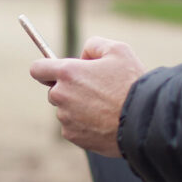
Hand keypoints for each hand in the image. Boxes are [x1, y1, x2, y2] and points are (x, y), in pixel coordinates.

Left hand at [29, 37, 145, 156]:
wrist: (143, 120)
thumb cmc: (131, 83)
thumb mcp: (118, 50)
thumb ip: (94, 45)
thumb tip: (83, 56)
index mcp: (68, 73)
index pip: (37, 69)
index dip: (45, 69)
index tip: (54, 71)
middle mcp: (61, 96)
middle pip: (54, 91)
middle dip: (68, 89)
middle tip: (94, 89)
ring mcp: (66, 118)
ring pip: (65, 110)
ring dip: (77, 108)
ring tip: (104, 107)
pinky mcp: (73, 136)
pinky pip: (73, 127)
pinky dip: (84, 124)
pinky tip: (103, 121)